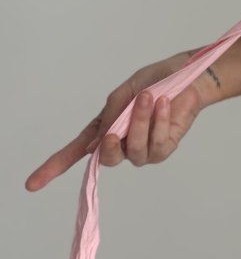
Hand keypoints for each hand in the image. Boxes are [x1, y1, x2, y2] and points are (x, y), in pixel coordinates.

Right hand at [24, 51, 211, 190]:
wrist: (191, 75)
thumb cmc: (158, 80)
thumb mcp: (128, 90)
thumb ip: (112, 114)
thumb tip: (96, 142)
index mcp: (106, 127)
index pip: (76, 150)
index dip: (54, 167)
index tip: (32, 184)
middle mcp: (121, 142)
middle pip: (107, 159)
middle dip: (111, 143)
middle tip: (116, 128)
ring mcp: (142, 148)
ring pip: (133, 150)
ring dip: (140, 122)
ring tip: (150, 97)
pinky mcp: (164, 149)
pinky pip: (156, 144)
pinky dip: (159, 122)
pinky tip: (165, 104)